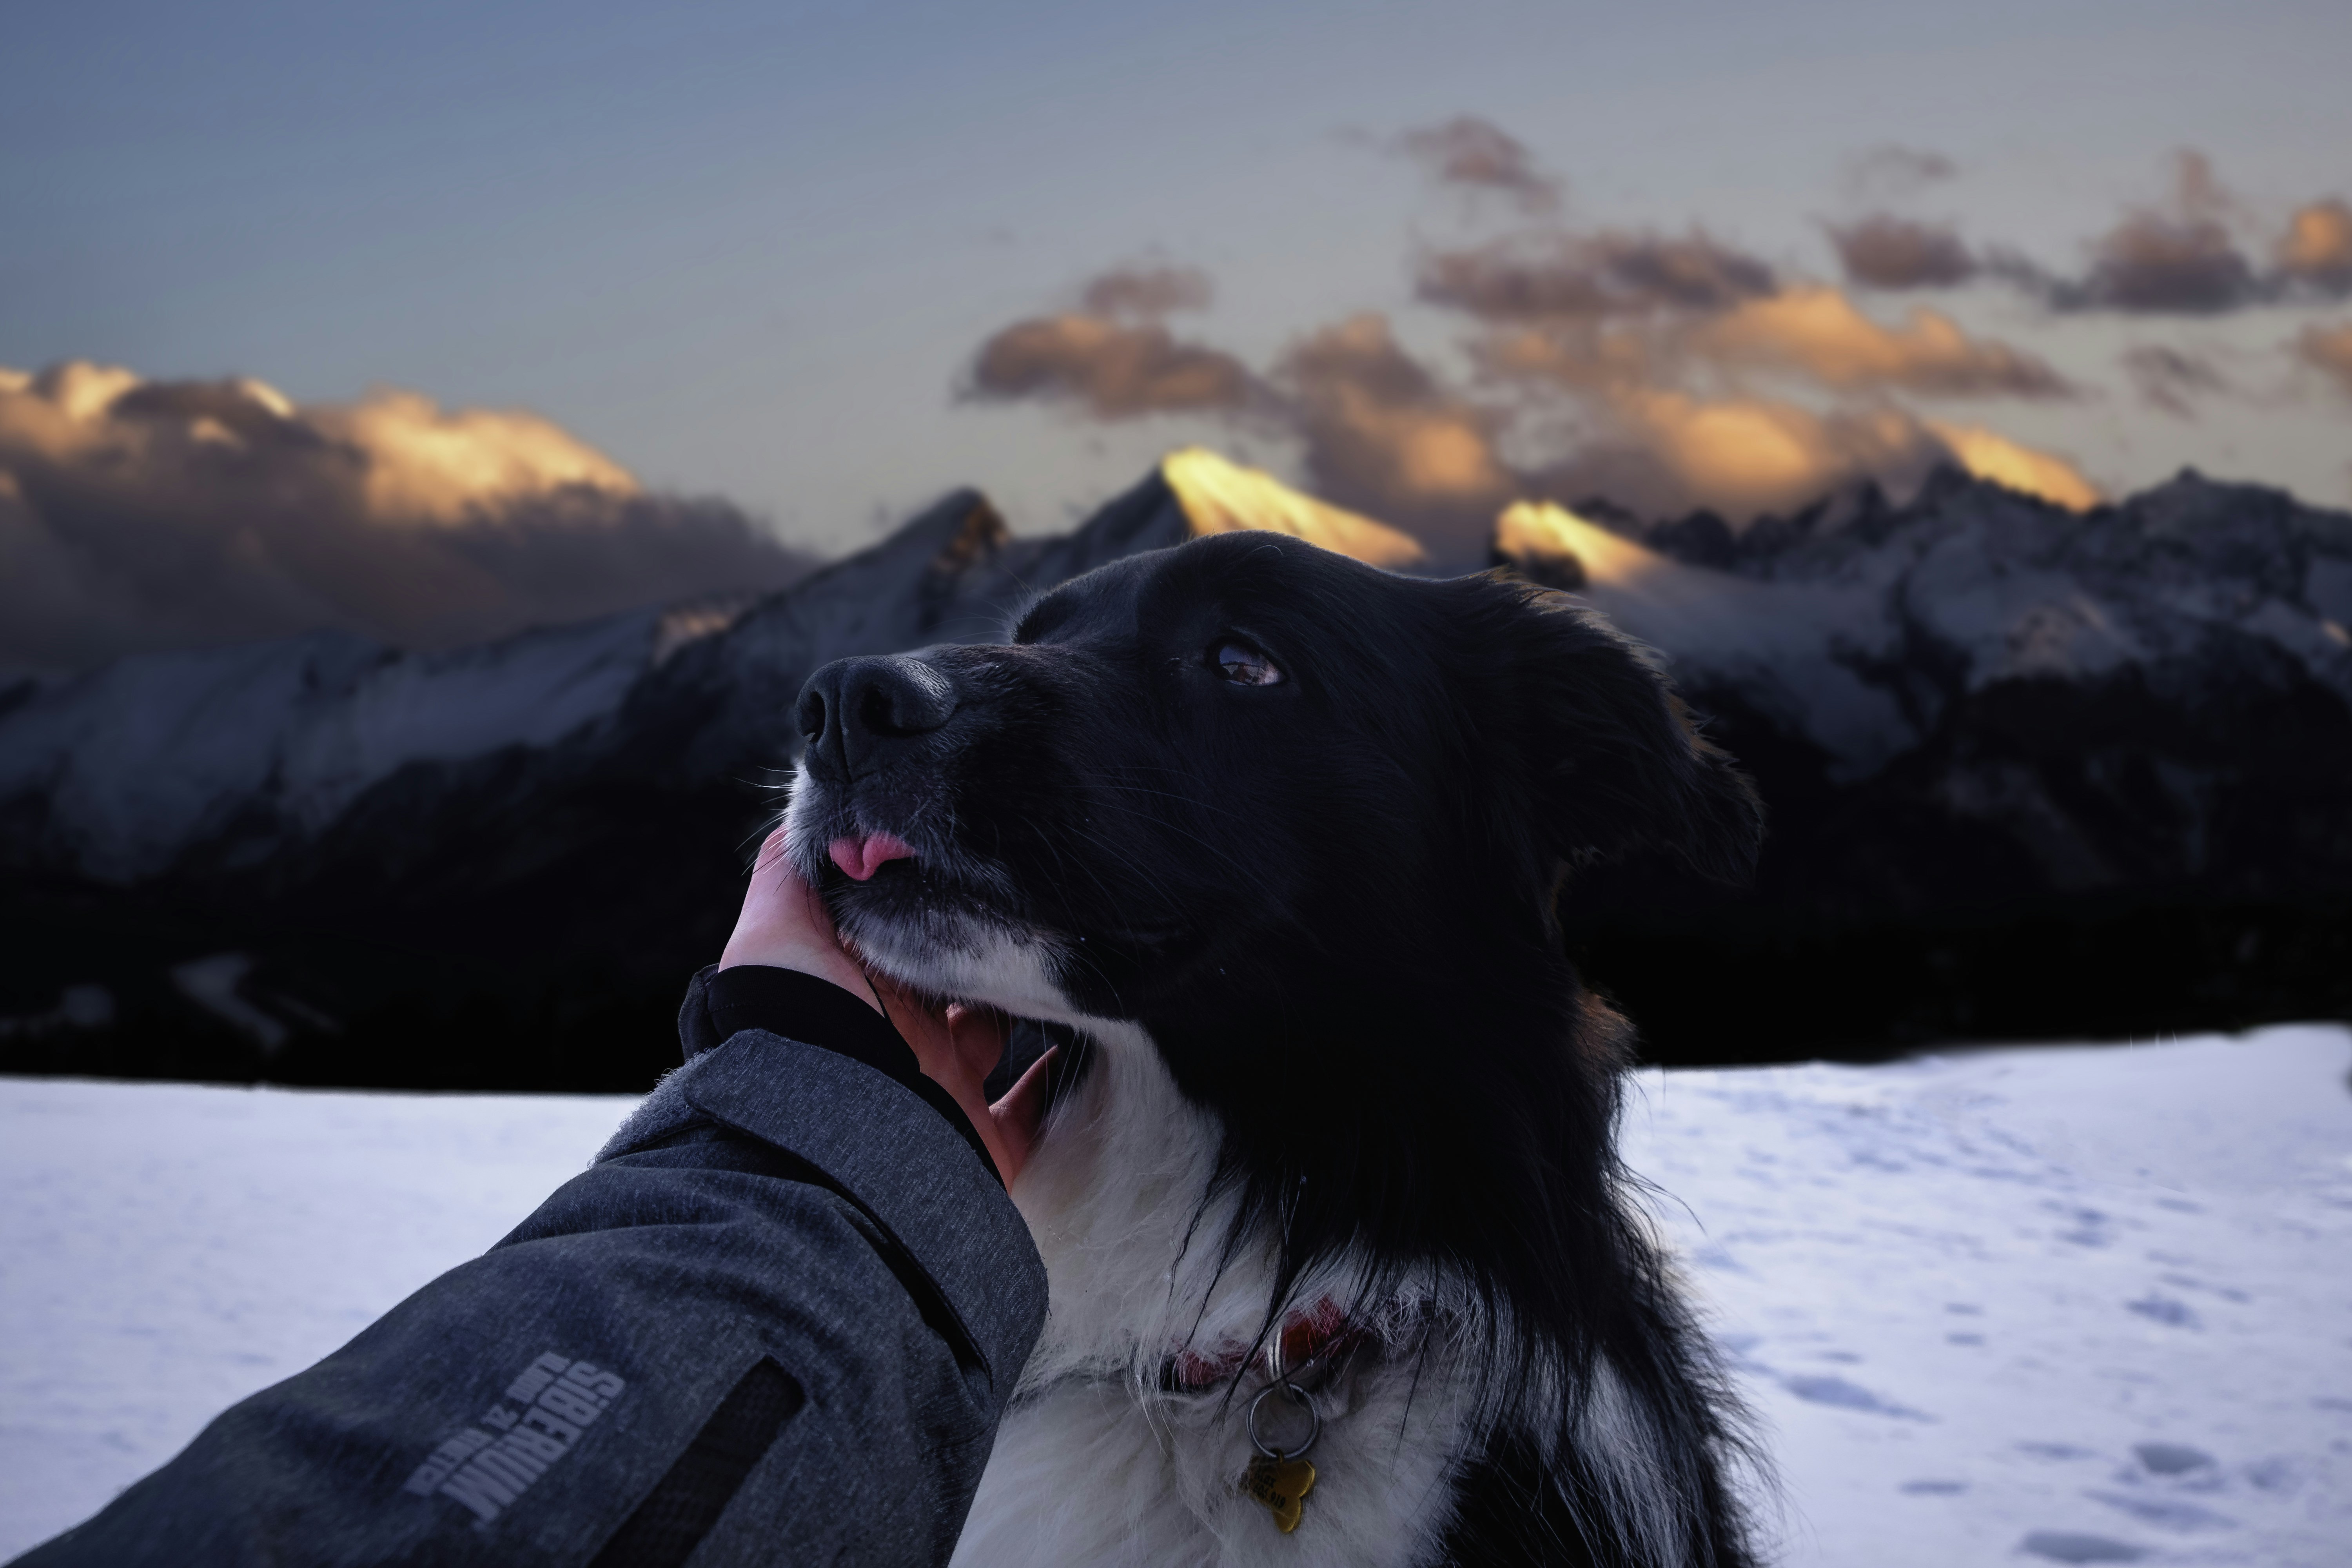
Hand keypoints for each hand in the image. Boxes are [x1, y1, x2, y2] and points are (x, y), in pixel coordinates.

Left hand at [720, 828, 1054, 1183]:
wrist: (822, 1136)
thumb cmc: (796, 1025)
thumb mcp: (776, 930)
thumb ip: (791, 869)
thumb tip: (812, 813)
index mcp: (858, 989)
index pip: (901, 931)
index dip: (930, 895)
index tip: (973, 856)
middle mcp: (899, 1039)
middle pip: (955, 980)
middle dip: (986, 943)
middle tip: (1033, 901)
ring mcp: (941, 1089)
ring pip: (997, 1037)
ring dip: (1028, 1003)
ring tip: (1069, 956)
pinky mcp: (979, 1139)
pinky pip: (1033, 1111)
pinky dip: (1059, 1080)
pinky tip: (1087, 1041)